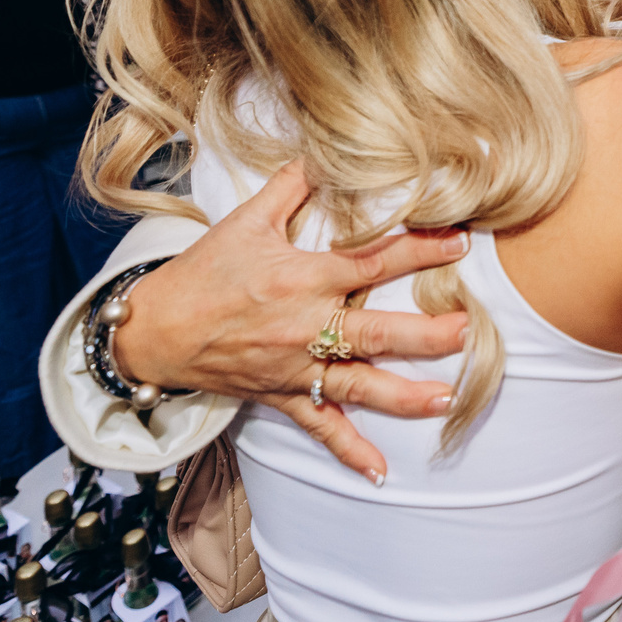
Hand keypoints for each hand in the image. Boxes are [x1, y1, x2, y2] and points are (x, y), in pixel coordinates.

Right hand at [115, 161, 473, 481]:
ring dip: (402, 395)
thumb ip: (290, 185)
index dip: (418, 251)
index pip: (371, 262)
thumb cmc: (203, 272)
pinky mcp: (281, 396)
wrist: (153, 330)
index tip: (459, 244)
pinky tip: (381, 471)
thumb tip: (324, 149)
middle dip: (424, 335)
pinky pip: (320, 427)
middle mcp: (304, 327)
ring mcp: (294, 368)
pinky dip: (350, 450)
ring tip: (446, 399)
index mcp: (302, 279)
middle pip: (374, 332)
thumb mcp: (245, 220)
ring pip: (357, 385)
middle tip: (467, 332)